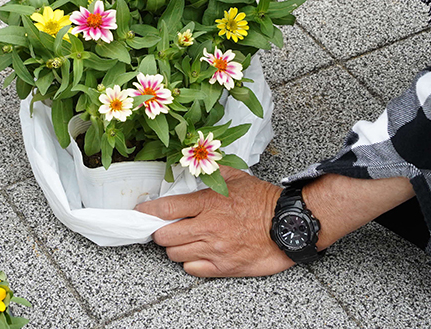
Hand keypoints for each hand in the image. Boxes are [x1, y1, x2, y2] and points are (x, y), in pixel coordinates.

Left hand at [135, 167, 292, 276]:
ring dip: (175, 247)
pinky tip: (197, 253)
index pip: (165, 209)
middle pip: (164, 236)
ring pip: (175, 254)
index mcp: (208, 203)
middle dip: (160, 232)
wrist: (288, 224)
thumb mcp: (236, 176)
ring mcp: (215, 249)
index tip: (141, 212)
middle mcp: (208, 227)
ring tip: (183, 239)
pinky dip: (190, 262)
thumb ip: (211, 170)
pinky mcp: (224, 267)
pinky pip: (192, 269)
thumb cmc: (263, 200)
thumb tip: (193, 161)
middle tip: (164, 227)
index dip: (147, 212)